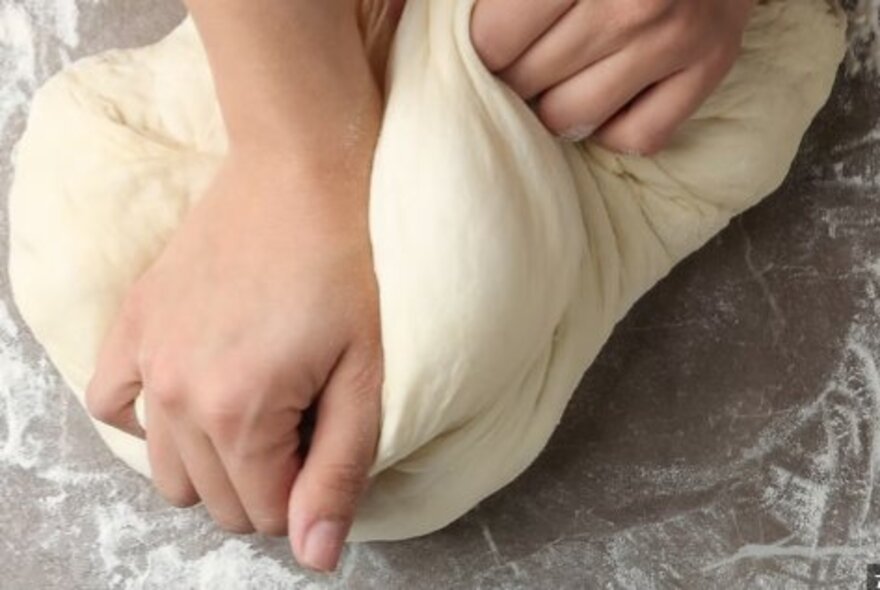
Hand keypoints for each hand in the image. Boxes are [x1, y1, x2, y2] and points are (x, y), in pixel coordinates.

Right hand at [85, 149, 381, 571]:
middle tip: (303, 425)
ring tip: (254, 415)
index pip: (264, 514)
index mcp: (239, 414)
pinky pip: (114, 404)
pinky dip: (149, 418)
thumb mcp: (363, 376)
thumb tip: (314, 555)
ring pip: (166, 470)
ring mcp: (145, 358)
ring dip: (211, 463)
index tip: (327, 445)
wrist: (298, 176)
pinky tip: (189, 397)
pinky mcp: (132, 324)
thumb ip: (338, 471)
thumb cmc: (345, 271)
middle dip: (264, 484)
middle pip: (215, 499)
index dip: (304, 494)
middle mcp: (177, 396)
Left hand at [471, 0, 754, 153]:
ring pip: (573, 117)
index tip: (485, 46)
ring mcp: (675, 36)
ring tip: (555, 80)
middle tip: (518, 64)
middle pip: (529, 81)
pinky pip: (637, 136)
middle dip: (512, 79)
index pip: (494, 40)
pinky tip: (607, 98)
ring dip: (552, 108)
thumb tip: (419, 13)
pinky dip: (612, 130)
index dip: (478, 50)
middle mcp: (632, 2)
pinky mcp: (712, 64)